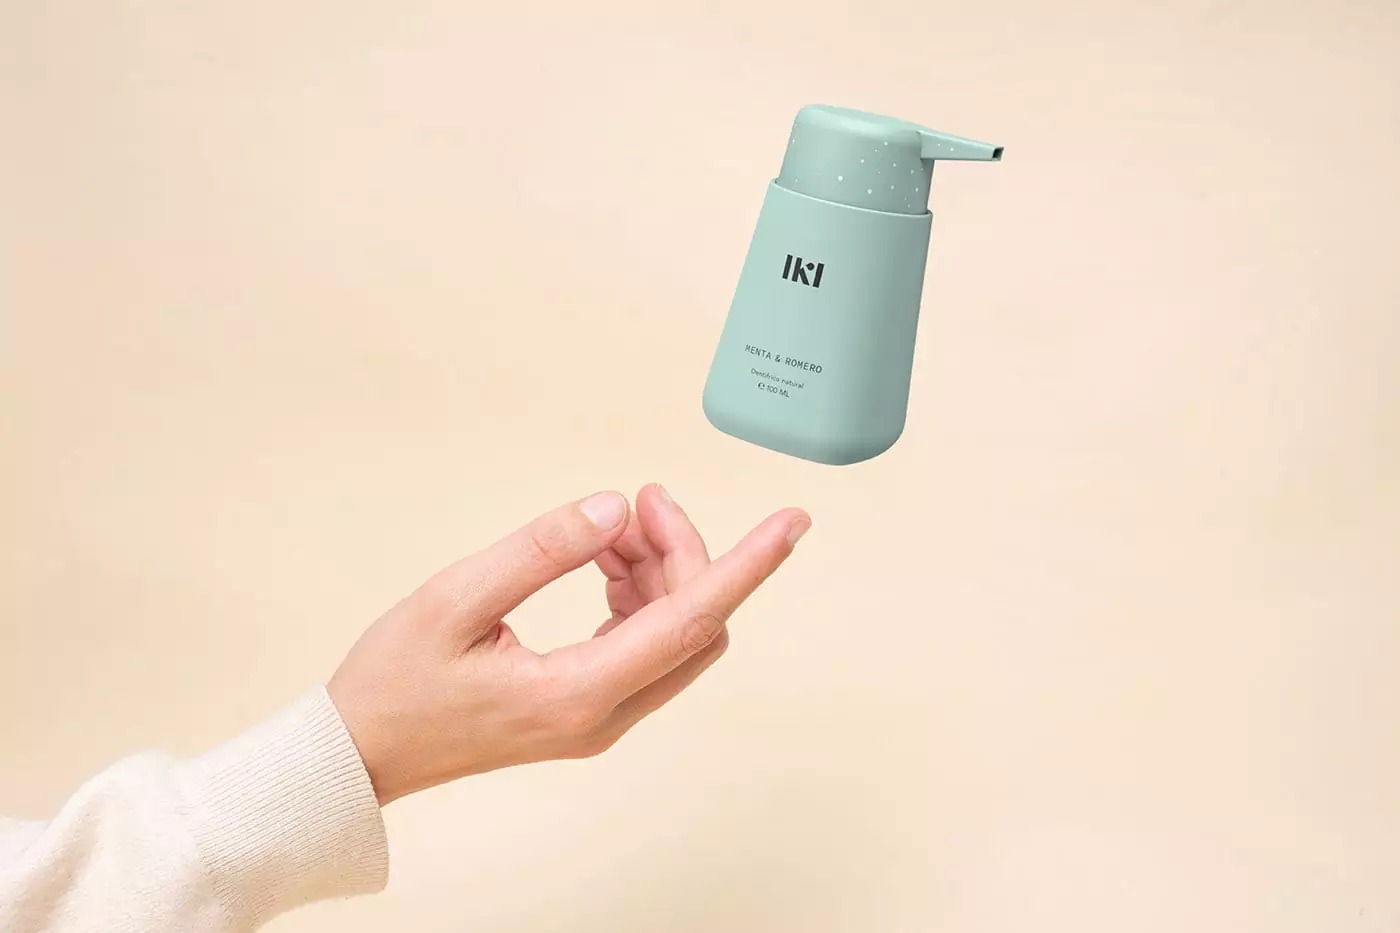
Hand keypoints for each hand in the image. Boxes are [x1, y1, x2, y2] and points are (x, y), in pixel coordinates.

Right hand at [327, 484, 810, 804]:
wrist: (361, 756)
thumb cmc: (395, 682)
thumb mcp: (456, 599)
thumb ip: (542, 549)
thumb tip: (615, 507)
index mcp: (578, 694)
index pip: (692, 621)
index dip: (746, 566)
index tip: (791, 523)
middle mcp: (604, 715)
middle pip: (693, 624)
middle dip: (685, 553)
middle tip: (644, 499)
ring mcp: (599, 719)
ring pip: (673, 635)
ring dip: (659, 572)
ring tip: (614, 528)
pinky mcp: (586, 710)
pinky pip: (643, 646)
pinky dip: (637, 595)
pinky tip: (603, 562)